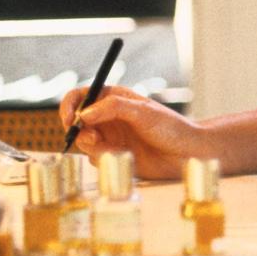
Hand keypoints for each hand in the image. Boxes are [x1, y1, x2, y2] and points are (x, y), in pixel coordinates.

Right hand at [59, 85, 207, 178]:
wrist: (187, 153)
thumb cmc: (171, 128)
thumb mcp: (142, 112)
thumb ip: (113, 108)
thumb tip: (85, 113)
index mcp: (113, 98)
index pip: (80, 96)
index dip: (70, 106)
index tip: (70, 119)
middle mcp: (108, 117)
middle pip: (77, 122)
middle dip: (80, 131)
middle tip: (94, 138)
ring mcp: (110, 136)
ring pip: (85, 142)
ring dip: (95, 147)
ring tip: (116, 149)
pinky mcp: (114, 155)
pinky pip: (96, 158)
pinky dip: (105, 159)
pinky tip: (125, 157)